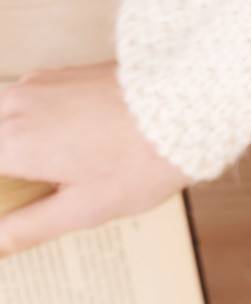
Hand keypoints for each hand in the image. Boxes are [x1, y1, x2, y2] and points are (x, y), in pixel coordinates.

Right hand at [0, 64, 189, 256]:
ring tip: (53, 176)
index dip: (2, 194)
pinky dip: (32, 125)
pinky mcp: (55, 76)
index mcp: (13, 143)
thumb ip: (30, 226)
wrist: (178, 113)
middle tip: (27, 195)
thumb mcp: (82, 210)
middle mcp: (14, 106)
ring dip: (14, 147)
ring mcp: (34, 85)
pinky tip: (66, 148)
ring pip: (3, 119)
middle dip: (7, 170)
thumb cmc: (136, 164)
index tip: (12, 206)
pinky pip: (27, 102)